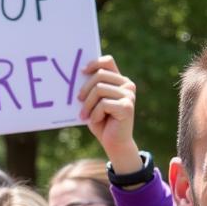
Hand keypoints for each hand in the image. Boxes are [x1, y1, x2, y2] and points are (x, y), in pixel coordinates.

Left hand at [77, 56, 138, 173]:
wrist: (114, 144)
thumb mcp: (94, 102)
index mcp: (119, 80)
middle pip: (99, 75)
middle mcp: (127, 84)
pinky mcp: (127, 106)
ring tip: (85, 116)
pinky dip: (95, 114)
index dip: (94, 63)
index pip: (107, 62)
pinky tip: (96, 121)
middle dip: (85, 89)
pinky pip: (103, 104)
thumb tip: (77, 76)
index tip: (81, 73)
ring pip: (99, 89)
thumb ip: (91, 89)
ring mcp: (129, 95)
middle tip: (78, 102)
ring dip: (88, 105)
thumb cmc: (102, 122)